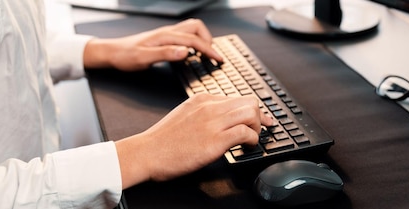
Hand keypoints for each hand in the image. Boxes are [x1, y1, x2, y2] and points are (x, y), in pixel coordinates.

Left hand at [83, 18, 222, 70]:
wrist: (111, 53)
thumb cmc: (125, 56)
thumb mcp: (144, 58)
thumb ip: (165, 54)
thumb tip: (185, 52)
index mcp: (165, 36)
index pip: (194, 40)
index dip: (209, 50)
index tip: (219, 59)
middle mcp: (167, 32)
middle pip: (196, 27)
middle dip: (208, 40)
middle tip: (213, 56)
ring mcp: (166, 34)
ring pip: (191, 29)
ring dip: (201, 39)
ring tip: (206, 54)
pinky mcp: (163, 38)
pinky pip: (184, 35)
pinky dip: (193, 42)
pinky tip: (191, 53)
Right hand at [114, 94, 273, 188]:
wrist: (147, 152)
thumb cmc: (163, 141)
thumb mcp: (184, 116)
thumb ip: (203, 113)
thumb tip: (222, 121)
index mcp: (202, 99)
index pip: (236, 97)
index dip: (253, 110)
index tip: (261, 119)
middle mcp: (209, 107)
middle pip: (249, 101)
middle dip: (260, 117)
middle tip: (260, 130)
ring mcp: (213, 122)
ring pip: (251, 113)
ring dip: (258, 128)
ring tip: (251, 140)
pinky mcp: (215, 140)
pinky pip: (246, 133)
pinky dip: (252, 141)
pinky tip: (246, 148)